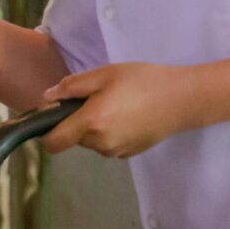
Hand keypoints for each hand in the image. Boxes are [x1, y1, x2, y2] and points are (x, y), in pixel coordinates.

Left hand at [39, 63, 205, 157]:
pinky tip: (129, 115)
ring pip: (93, 142)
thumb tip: (47, 97)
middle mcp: (100, 144)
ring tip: (117, 104)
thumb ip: (73, 86)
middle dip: (78, 122)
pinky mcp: (130, 154)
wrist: (182, 99)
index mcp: (91, 123)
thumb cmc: (142, 81)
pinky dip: (111, 133)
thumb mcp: (105, 74)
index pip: (54, 143)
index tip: (53, 117)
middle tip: (97, 98)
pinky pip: (109, 144)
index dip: (46, 133)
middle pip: (74, 139)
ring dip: (95, 127)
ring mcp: (117, 152)